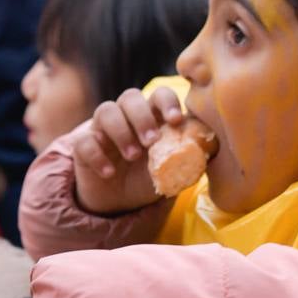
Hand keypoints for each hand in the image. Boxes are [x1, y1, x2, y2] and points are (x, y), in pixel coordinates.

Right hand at [70, 86, 181, 214]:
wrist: (121, 202)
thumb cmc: (150, 177)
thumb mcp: (173, 170)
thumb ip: (191, 156)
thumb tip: (213, 146)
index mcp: (152, 116)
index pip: (158, 95)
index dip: (167, 102)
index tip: (175, 121)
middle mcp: (126, 116)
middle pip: (129, 96)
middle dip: (141, 116)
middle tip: (151, 141)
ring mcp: (103, 129)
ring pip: (105, 110)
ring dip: (120, 131)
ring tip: (132, 156)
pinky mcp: (84, 147)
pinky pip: (84, 142)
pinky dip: (97, 155)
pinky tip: (109, 172)